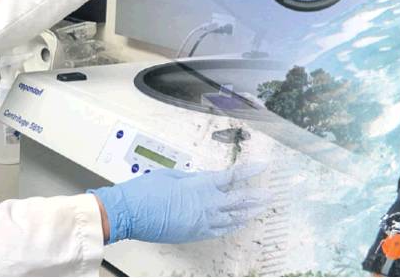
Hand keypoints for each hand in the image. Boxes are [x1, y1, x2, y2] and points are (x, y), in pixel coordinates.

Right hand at [89, 165, 266, 243]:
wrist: (129, 213)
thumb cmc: (146, 191)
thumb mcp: (170, 175)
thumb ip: (191, 178)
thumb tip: (202, 180)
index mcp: (201, 185)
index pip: (232, 176)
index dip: (250, 170)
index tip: (264, 166)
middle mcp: (207, 204)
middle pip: (239, 200)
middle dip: (256, 197)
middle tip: (269, 195)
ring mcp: (202, 221)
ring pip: (233, 218)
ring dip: (247, 213)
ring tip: (259, 210)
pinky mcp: (195, 234)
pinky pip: (220, 231)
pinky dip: (231, 227)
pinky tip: (238, 224)